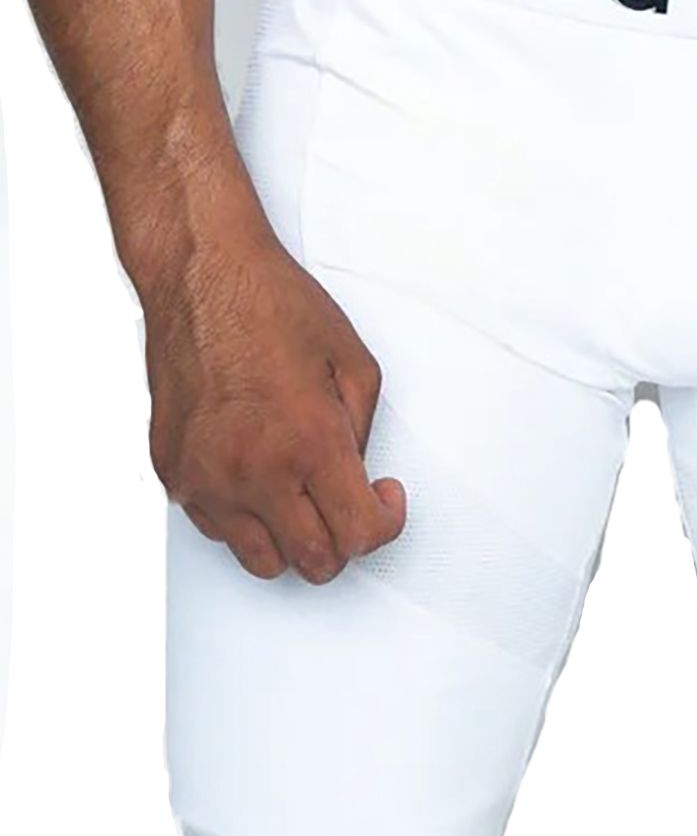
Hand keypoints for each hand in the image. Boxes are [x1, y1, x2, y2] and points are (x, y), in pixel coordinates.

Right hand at [144, 233, 405, 580]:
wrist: (199, 272)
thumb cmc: (270, 304)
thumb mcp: (354, 364)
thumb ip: (363, 435)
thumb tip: (359, 480)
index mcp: (309, 443)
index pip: (359, 537)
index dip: (383, 525)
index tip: (382, 501)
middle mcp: (255, 470)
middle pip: (314, 562)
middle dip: (342, 543)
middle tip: (345, 506)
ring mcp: (208, 477)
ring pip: (263, 561)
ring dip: (292, 542)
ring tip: (300, 500)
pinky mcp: (174, 473)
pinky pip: (218, 529)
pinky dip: (245, 519)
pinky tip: (257, 480)